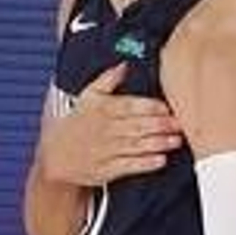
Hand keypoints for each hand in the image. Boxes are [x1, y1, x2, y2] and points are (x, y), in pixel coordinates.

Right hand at [37, 64, 181, 186]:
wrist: (56, 157)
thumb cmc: (77, 125)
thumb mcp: (86, 97)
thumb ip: (107, 79)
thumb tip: (125, 64)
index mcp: (102, 109)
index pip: (130, 106)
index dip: (151, 107)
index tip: (168, 108)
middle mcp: (105, 130)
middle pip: (138, 126)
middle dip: (161, 125)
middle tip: (180, 124)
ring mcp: (106, 151)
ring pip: (137, 146)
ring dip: (159, 143)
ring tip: (176, 140)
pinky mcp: (107, 170)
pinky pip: (130, 166)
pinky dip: (146, 163)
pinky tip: (160, 159)